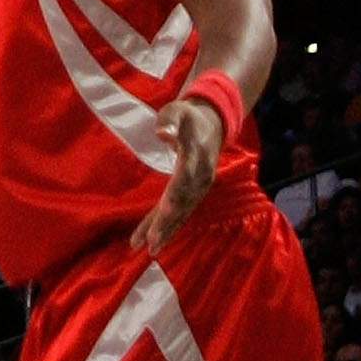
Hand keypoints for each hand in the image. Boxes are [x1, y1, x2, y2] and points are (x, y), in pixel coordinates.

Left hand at [129, 94, 224, 252]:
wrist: (212, 125)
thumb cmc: (188, 117)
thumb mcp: (178, 111)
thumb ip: (170, 120)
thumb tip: (162, 132)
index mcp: (197, 156)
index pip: (185, 178)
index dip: (176, 194)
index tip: (165, 210)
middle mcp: (201, 176)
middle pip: (182, 202)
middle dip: (167, 223)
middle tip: (151, 243)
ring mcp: (199, 187)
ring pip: (180, 212)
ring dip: (165, 231)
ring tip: (148, 250)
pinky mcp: (193, 193)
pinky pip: (179, 212)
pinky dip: (167, 227)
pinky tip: (153, 241)